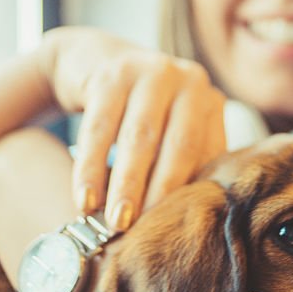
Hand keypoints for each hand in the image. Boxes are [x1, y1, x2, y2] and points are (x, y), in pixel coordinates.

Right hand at [43, 27, 225, 229]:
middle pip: (176, 146)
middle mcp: (187, 81)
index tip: (170, 232)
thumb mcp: (170, 129)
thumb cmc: (140, 112)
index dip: (187, 196)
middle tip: (142, 232)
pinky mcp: (111, 72)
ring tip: (112, 223)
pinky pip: (99, 127)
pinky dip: (90, 167)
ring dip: (124, 185)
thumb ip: (184, 164)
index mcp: (208, 101)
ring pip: (138, 137)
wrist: (94, 59)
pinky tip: (84, 197)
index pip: (203, 156)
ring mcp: (150, 71)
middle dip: (157, 193)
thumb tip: (184, 222)